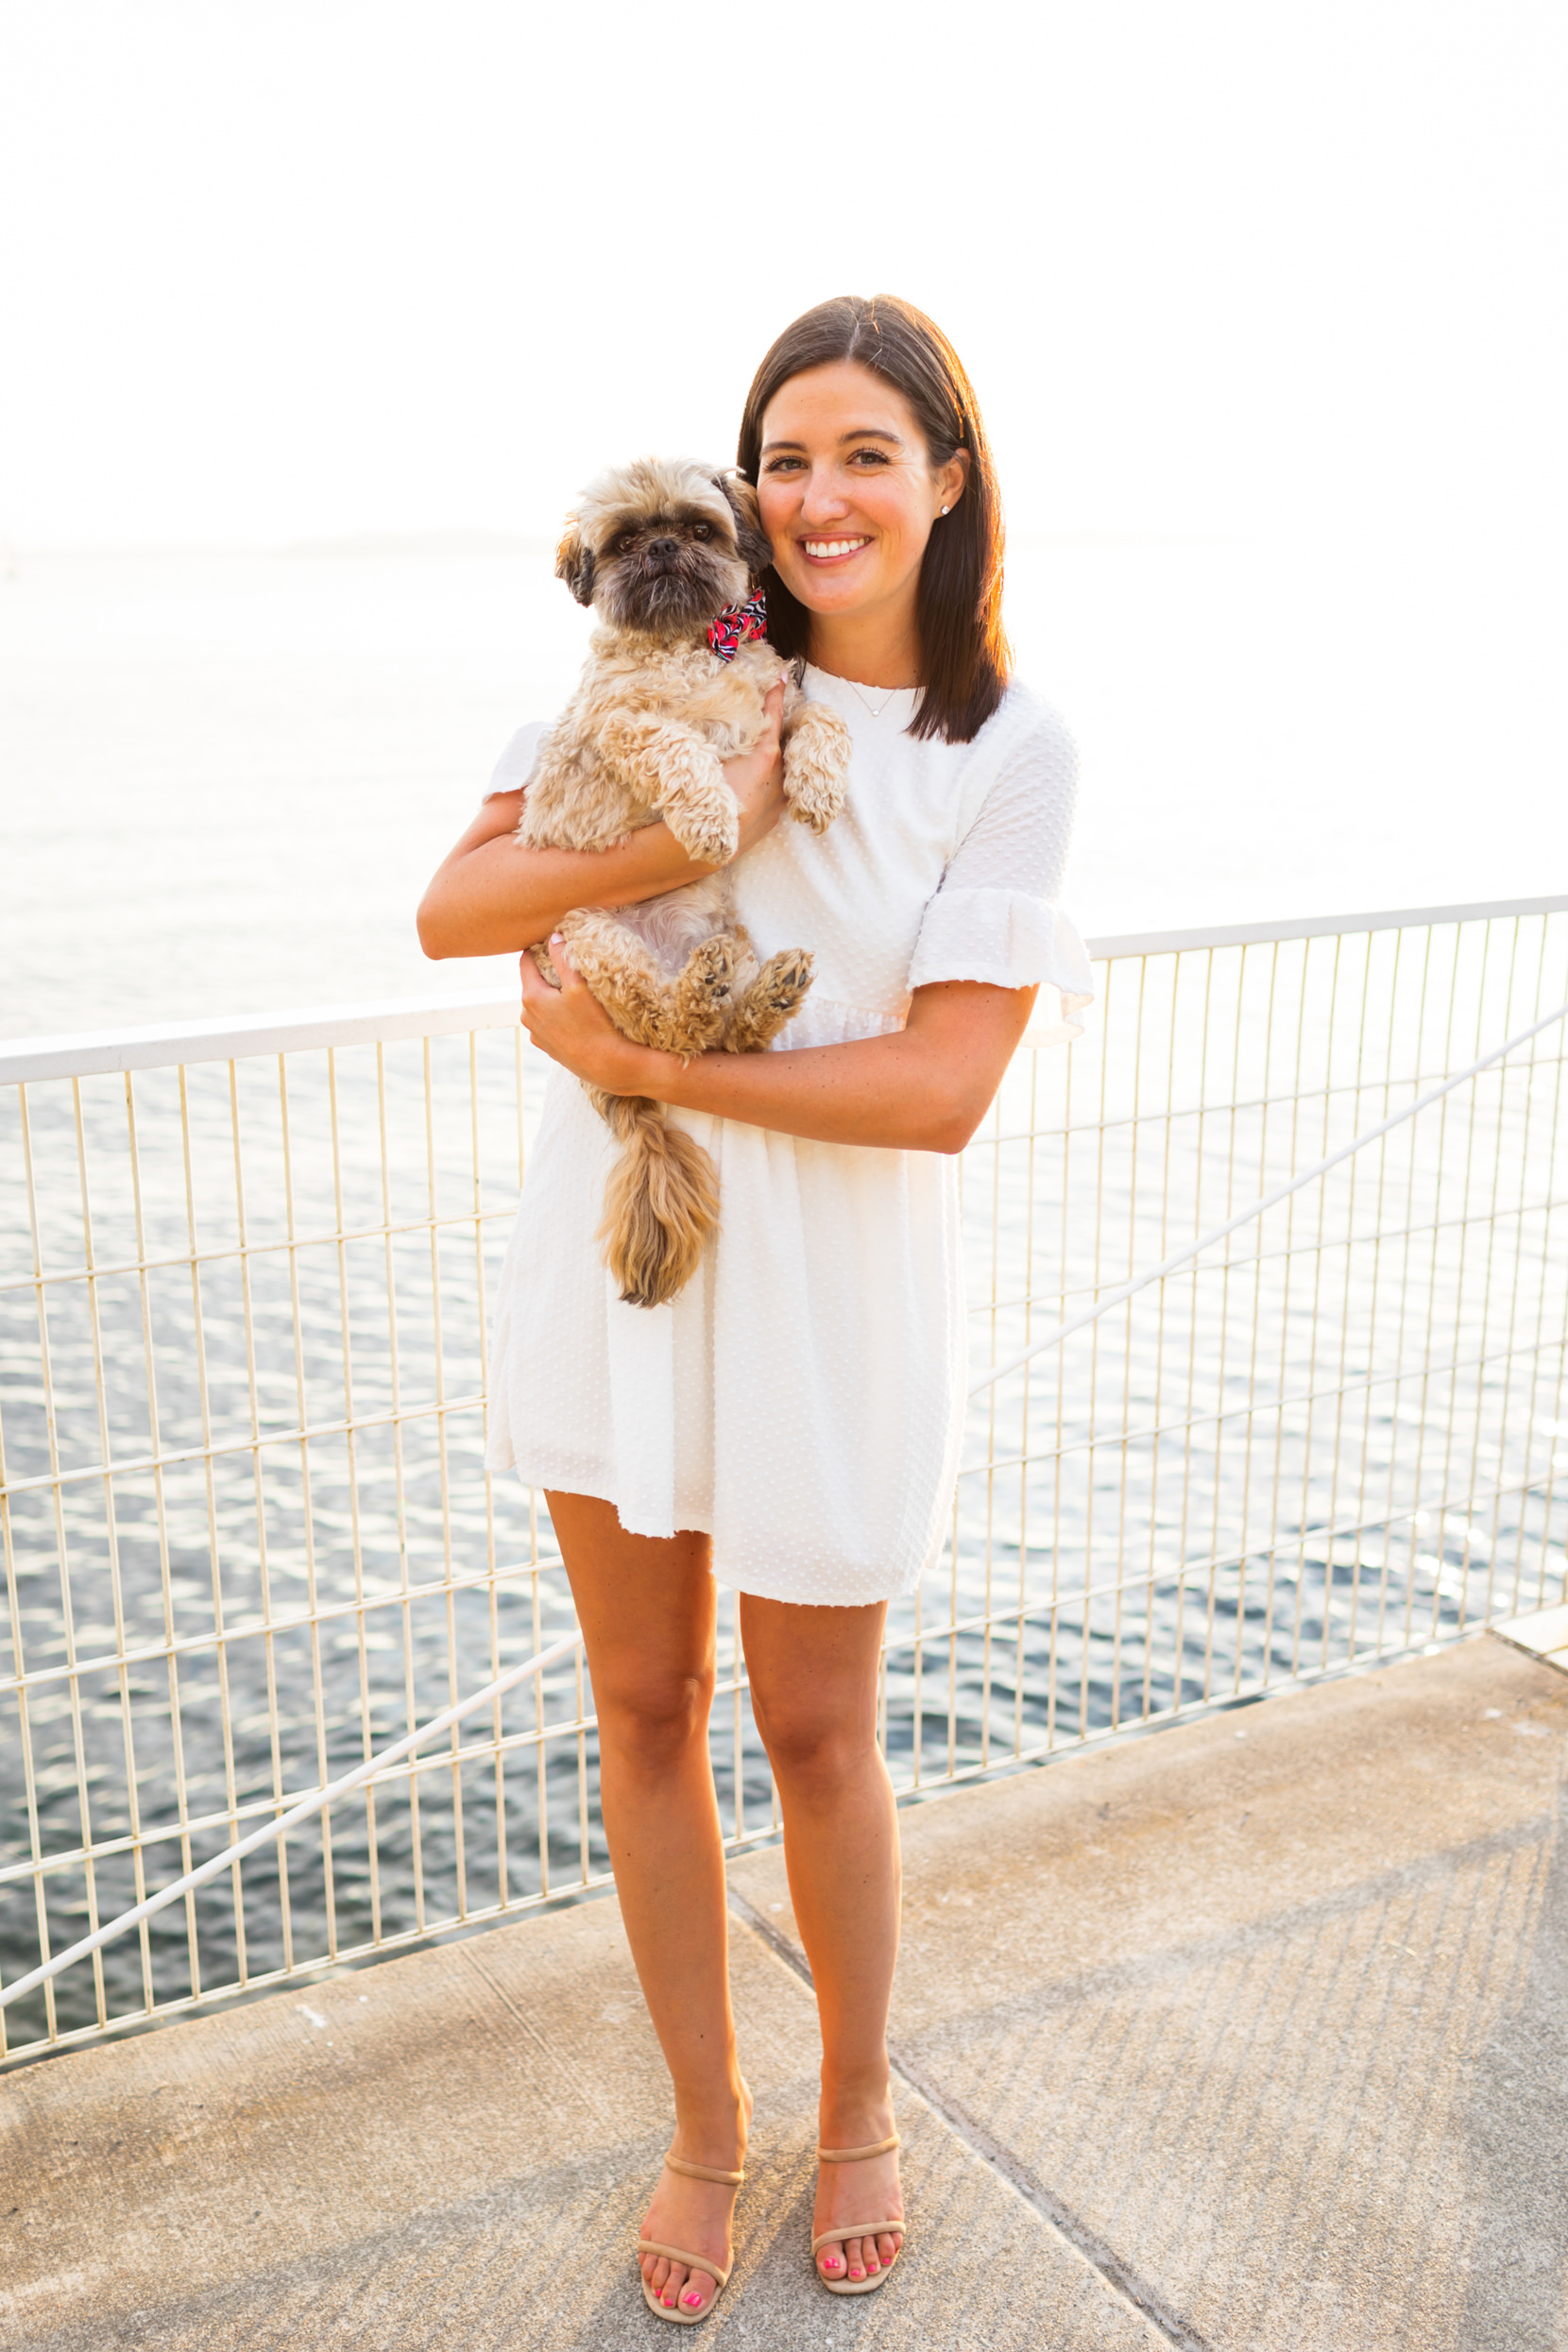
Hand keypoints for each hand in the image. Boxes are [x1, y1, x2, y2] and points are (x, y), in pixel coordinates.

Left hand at [518, 936, 655, 1092]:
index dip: (537, 950)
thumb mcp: (579, 986)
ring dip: (551, 997)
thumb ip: (563, 959)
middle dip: (546, 975)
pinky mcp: (546, 1047)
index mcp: (531, 997)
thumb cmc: (593, 1024)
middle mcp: (527, 1016)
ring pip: (539, 1005)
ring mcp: (536, 1033)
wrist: (605, 1065)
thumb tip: (553, 937)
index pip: (525, 962)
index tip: (552, 943)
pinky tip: (574, 1018)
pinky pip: (547, 1023)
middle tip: (567, 968)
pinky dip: (556, 1016)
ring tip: (572, 995)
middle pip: (533, 984)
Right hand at [721, 682, 786, 856]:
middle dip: (779, 729)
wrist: (710, 845)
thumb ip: (721, 740)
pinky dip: (774, 782)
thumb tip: (714, 722)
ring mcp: (780, 799)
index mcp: (766, 757)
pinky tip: (759, 784)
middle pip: (785, 744)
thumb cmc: (707, 798)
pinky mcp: (775, 817)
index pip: (774, 718)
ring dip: (778, 759)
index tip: (782, 677)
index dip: (777, 695)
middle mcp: (779, 776)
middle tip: (774, 713)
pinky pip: (780, 792)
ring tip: (765, 751)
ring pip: (785, 770)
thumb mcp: (710, 761)